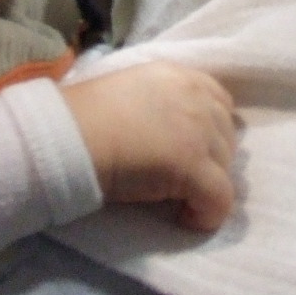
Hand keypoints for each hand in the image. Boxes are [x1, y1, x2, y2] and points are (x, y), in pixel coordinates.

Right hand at [62, 61, 237, 229]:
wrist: (68, 134)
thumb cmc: (83, 115)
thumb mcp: (130, 91)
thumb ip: (160, 102)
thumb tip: (170, 130)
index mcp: (178, 76)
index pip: (220, 102)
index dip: (210, 131)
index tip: (188, 149)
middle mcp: (196, 98)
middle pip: (227, 136)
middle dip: (210, 158)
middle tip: (179, 176)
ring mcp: (199, 132)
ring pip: (227, 168)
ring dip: (207, 184)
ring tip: (178, 196)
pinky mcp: (194, 167)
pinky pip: (220, 200)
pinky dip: (207, 215)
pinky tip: (184, 218)